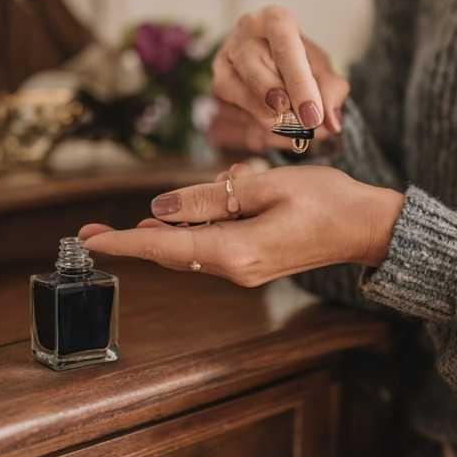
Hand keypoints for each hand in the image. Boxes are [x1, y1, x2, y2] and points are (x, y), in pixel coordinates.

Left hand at [80, 163, 403, 286]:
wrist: (368, 227)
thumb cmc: (327, 200)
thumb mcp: (266, 186)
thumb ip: (210, 196)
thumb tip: (161, 206)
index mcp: (234, 250)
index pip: (164, 245)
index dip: (123, 241)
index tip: (88, 240)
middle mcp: (234, 268)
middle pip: (170, 251)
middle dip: (133, 239)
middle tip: (90, 232)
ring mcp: (244, 270)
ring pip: (190, 247)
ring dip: (172, 227)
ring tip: (152, 213)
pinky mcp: (254, 263)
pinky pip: (212, 244)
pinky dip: (201, 224)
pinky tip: (207, 202)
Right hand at [210, 6, 347, 149]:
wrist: (275, 69)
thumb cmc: (301, 64)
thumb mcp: (323, 71)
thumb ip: (331, 92)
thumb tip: (330, 123)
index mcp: (273, 20)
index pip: (283, 44)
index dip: (298, 83)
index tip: (312, 116)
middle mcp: (242, 35)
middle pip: (254, 70)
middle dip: (279, 103)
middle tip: (303, 126)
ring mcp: (223, 60)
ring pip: (234, 93)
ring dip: (266, 119)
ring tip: (294, 130)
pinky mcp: (214, 87)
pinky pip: (228, 114)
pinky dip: (255, 130)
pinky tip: (277, 131)